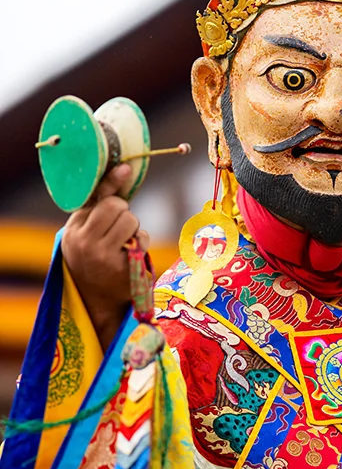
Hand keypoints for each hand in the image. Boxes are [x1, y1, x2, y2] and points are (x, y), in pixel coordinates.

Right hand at [61, 165, 149, 350]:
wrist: (96, 301)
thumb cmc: (95, 259)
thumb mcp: (89, 232)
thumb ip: (102, 204)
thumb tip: (125, 169)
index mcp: (73, 229)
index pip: (95, 198)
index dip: (112, 181)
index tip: (125, 168)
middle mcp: (82, 241)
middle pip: (116, 206)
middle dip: (123, 213)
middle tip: (117, 230)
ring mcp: (100, 255)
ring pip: (130, 219)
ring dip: (133, 228)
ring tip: (123, 244)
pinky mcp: (119, 266)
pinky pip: (140, 238)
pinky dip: (140, 243)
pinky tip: (130, 256)